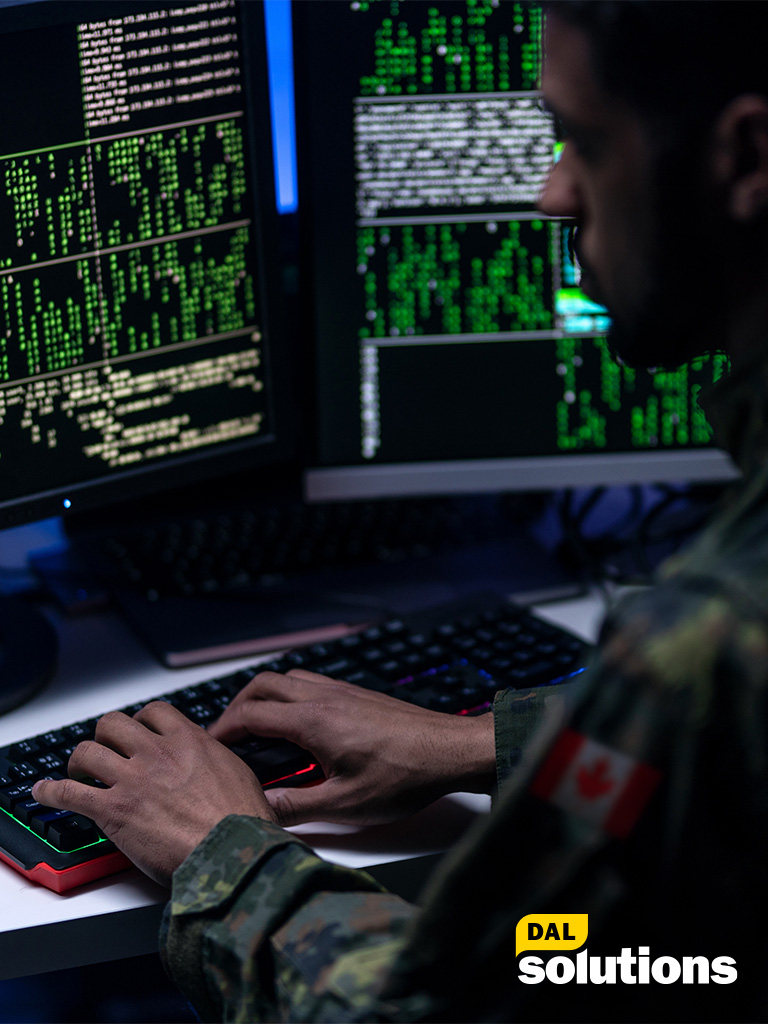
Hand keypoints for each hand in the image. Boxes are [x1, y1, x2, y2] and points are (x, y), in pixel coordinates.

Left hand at [32, 701, 275, 886]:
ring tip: (77, 772)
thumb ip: (214, 760)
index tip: (137, 734)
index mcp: (189, 741)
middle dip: (105, 737)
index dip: (140, 723)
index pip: (153, 713)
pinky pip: (69, 793)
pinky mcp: (114, 811)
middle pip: (113, 724)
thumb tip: (212, 761)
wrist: (233, 851)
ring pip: (87, 752)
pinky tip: (44, 792)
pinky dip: (50, 790)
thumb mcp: (238, 773)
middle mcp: (157, 753)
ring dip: (78, 762)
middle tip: (105, 751)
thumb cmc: (242, 820)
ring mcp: (133, 780)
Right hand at [207, 669, 496, 827]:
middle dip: (237, 706)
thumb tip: (259, 807)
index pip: (252, 715)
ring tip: (258, 728)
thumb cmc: (404, 777)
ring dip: (265, 697)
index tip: (210, 745)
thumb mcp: (345, 805)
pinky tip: (297, 724)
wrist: (450, 750)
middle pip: (264, 684)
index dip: (224, 729)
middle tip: (228, 734)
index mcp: (314, 721)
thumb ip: (296, 806)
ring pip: (288, 678)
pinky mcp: (358, 694)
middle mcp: (324, 697)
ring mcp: (342, 691)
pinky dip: (290, 695)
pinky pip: (311, 682)